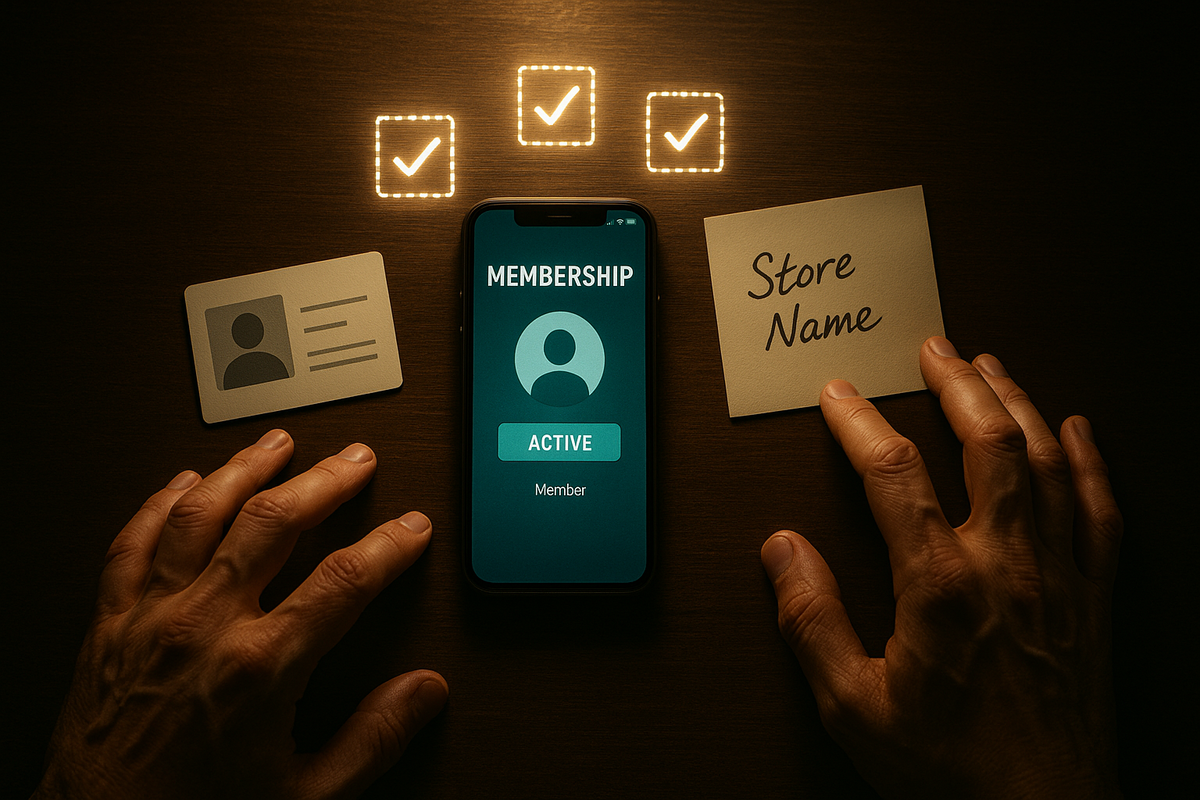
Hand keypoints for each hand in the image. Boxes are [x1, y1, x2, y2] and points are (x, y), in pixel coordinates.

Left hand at [35, 430, 446, 799]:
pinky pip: (130, 543)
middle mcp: (204, 627)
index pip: (344, 579)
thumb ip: (373, 739)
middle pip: (273, 522)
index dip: (389, 545)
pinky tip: (183, 483)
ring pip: (200, 514)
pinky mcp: (109, 625)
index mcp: (260, 667)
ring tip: (275, 444)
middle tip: (354, 458)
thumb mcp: (306, 797)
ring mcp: (151, 618)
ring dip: (243, 469)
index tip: (411, 529)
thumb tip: (424, 692)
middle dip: (324, 481)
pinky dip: (158, 504)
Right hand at [761, 337, 1122, 798]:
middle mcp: (1007, 564)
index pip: (895, 475)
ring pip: (1046, 463)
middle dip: (958, 385)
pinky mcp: (1094, 599)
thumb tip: (780, 549)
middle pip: (988, 444)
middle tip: (934, 348)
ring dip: (1019, 404)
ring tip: (993, 367)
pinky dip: (1089, 462)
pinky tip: (1077, 430)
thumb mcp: (853, 707)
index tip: (840, 396)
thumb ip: (810, 621)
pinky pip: (1100, 511)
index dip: (861, 424)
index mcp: (941, 585)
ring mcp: (1059, 576)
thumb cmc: (950, 771)